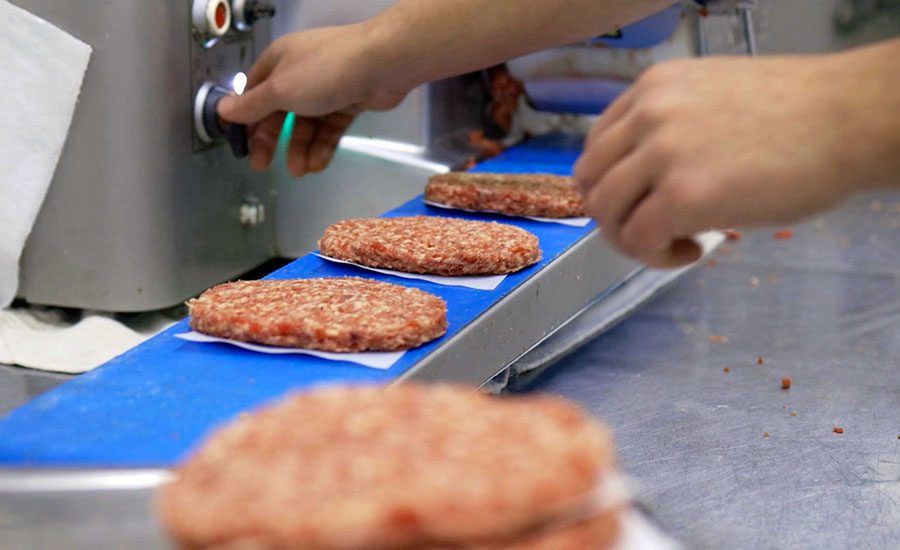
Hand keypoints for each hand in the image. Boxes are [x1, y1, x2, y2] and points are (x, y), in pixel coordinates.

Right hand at [217, 23, 409, 176]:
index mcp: (278, 61)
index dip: (246, 118)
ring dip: (300, 148)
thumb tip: (223, 110)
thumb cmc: (325, 71)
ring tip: (299, 171)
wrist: (381, 64)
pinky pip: (330, 127)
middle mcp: (300, 72)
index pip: (254, 92)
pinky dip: (323, 146)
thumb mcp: (280, 90)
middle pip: (279, 111)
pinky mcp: (349, 100)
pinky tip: (317, 164)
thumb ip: (252, 105)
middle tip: (263, 165)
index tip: (241, 143)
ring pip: (306, 124)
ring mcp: (327, 87)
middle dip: (272, 140)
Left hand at [574, 48, 897, 267]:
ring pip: (604, 213)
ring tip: (674, 241)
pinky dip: (655, 257)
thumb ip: (670, 128)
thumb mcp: (713, 99)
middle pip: (590, 180)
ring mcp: (661, 154)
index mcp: (653, 88)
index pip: (597, 144)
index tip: (641, 201)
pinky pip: (637, 240)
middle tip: (651, 230)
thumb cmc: (799, 113)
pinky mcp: (682, 197)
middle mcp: (647, 114)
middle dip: (614, 215)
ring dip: (631, 239)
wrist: (850, 118)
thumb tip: (648, 177)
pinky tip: (691, 250)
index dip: (612, 183)